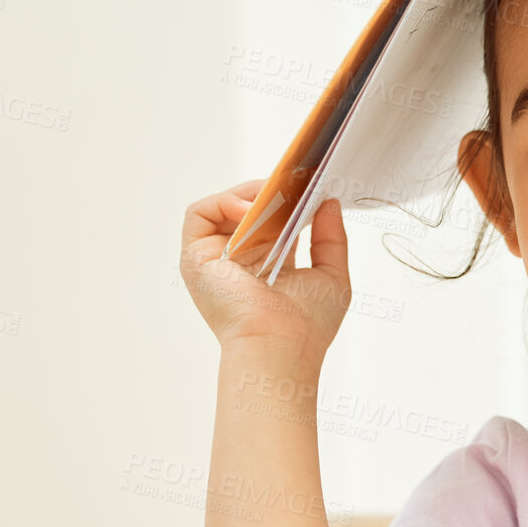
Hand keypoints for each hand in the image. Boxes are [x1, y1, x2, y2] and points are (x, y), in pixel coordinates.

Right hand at [179, 179, 351, 358]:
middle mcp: (240, 261)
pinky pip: (199, 214)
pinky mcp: (196, 257)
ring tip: (274, 196)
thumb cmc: (306, 324)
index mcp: (270, 265)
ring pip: (224, 208)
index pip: (273, 222)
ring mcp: (217, 258)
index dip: (289, 202)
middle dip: (271, 192)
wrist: (281, 343)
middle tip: (294, 183)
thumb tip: (329, 204)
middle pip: (248, 211)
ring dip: (249, 194)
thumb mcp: (332, 274)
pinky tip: (250, 210)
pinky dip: (224, 202)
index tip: (309, 187)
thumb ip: (332, 238)